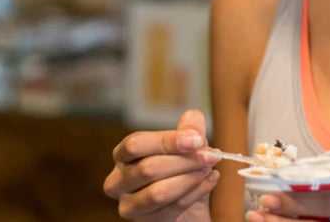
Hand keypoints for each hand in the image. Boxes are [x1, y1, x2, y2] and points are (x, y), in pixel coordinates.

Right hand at [103, 110, 221, 220]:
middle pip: (148, 168)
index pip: (135, 145)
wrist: (188, 209)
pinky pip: (173, 208)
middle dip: (185, 161)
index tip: (196, 140)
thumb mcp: (187, 148)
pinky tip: (211, 180)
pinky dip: (197, 192)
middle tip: (211, 155)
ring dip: (190, 178)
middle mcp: (118, 181)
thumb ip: (189, 130)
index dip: (166, 141)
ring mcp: (129, 205)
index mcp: (123, 156)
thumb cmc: (181, 173)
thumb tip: (193, 119)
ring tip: (209, 169)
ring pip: (158, 192)